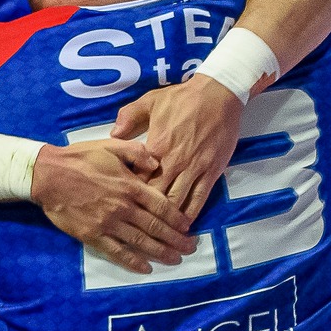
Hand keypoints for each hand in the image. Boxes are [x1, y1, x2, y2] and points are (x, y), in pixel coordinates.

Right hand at [31, 140, 191, 272]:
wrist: (48, 175)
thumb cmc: (79, 158)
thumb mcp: (111, 146)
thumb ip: (137, 152)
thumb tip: (157, 163)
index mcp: (130, 185)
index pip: (161, 205)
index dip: (177, 218)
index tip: (187, 226)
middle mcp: (123, 207)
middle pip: (156, 227)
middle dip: (176, 239)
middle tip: (190, 247)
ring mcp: (108, 223)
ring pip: (141, 242)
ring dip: (161, 252)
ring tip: (176, 259)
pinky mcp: (93, 235)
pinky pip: (117, 252)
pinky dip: (133, 262)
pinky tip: (146, 268)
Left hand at [112, 73, 244, 224]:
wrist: (218, 94)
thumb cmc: (182, 98)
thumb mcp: (149, 101)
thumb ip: (129, 118)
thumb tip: (112, 134)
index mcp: (154, 148)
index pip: (136, 178)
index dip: (127, 194)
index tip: (119, 204)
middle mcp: (172, 163)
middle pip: (154, 197)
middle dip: (145, 214)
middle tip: (136, 229)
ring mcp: (193, 169)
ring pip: (176, 202)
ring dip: (168, 221)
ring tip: (159, 236)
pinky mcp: (211, 172)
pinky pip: (200, 198)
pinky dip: (191, 214)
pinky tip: (183, 227)